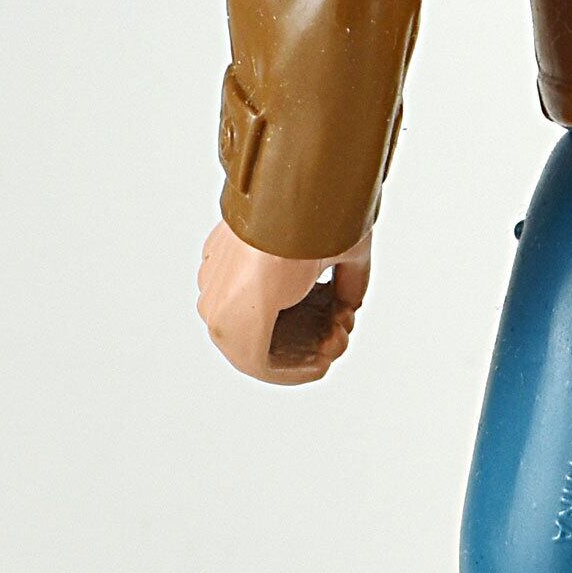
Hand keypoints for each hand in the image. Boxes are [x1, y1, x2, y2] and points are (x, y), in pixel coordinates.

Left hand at [197, 221, 371, 384]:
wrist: (298, 200)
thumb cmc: (315, 209)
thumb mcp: (341, 249)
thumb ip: (346, 280)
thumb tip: (350, 305)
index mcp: (239, 260)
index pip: (278, 304)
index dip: (317, 316)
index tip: (343, 314)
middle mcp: (222, 285)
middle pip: (272, 329)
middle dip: (316, 337)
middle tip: (344, 328)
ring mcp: (221, 306)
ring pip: (268, 351)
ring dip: (310, 354)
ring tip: (338, 337)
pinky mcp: (231, 326)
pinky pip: (262, 367)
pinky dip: (296, 371)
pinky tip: (322, 363)